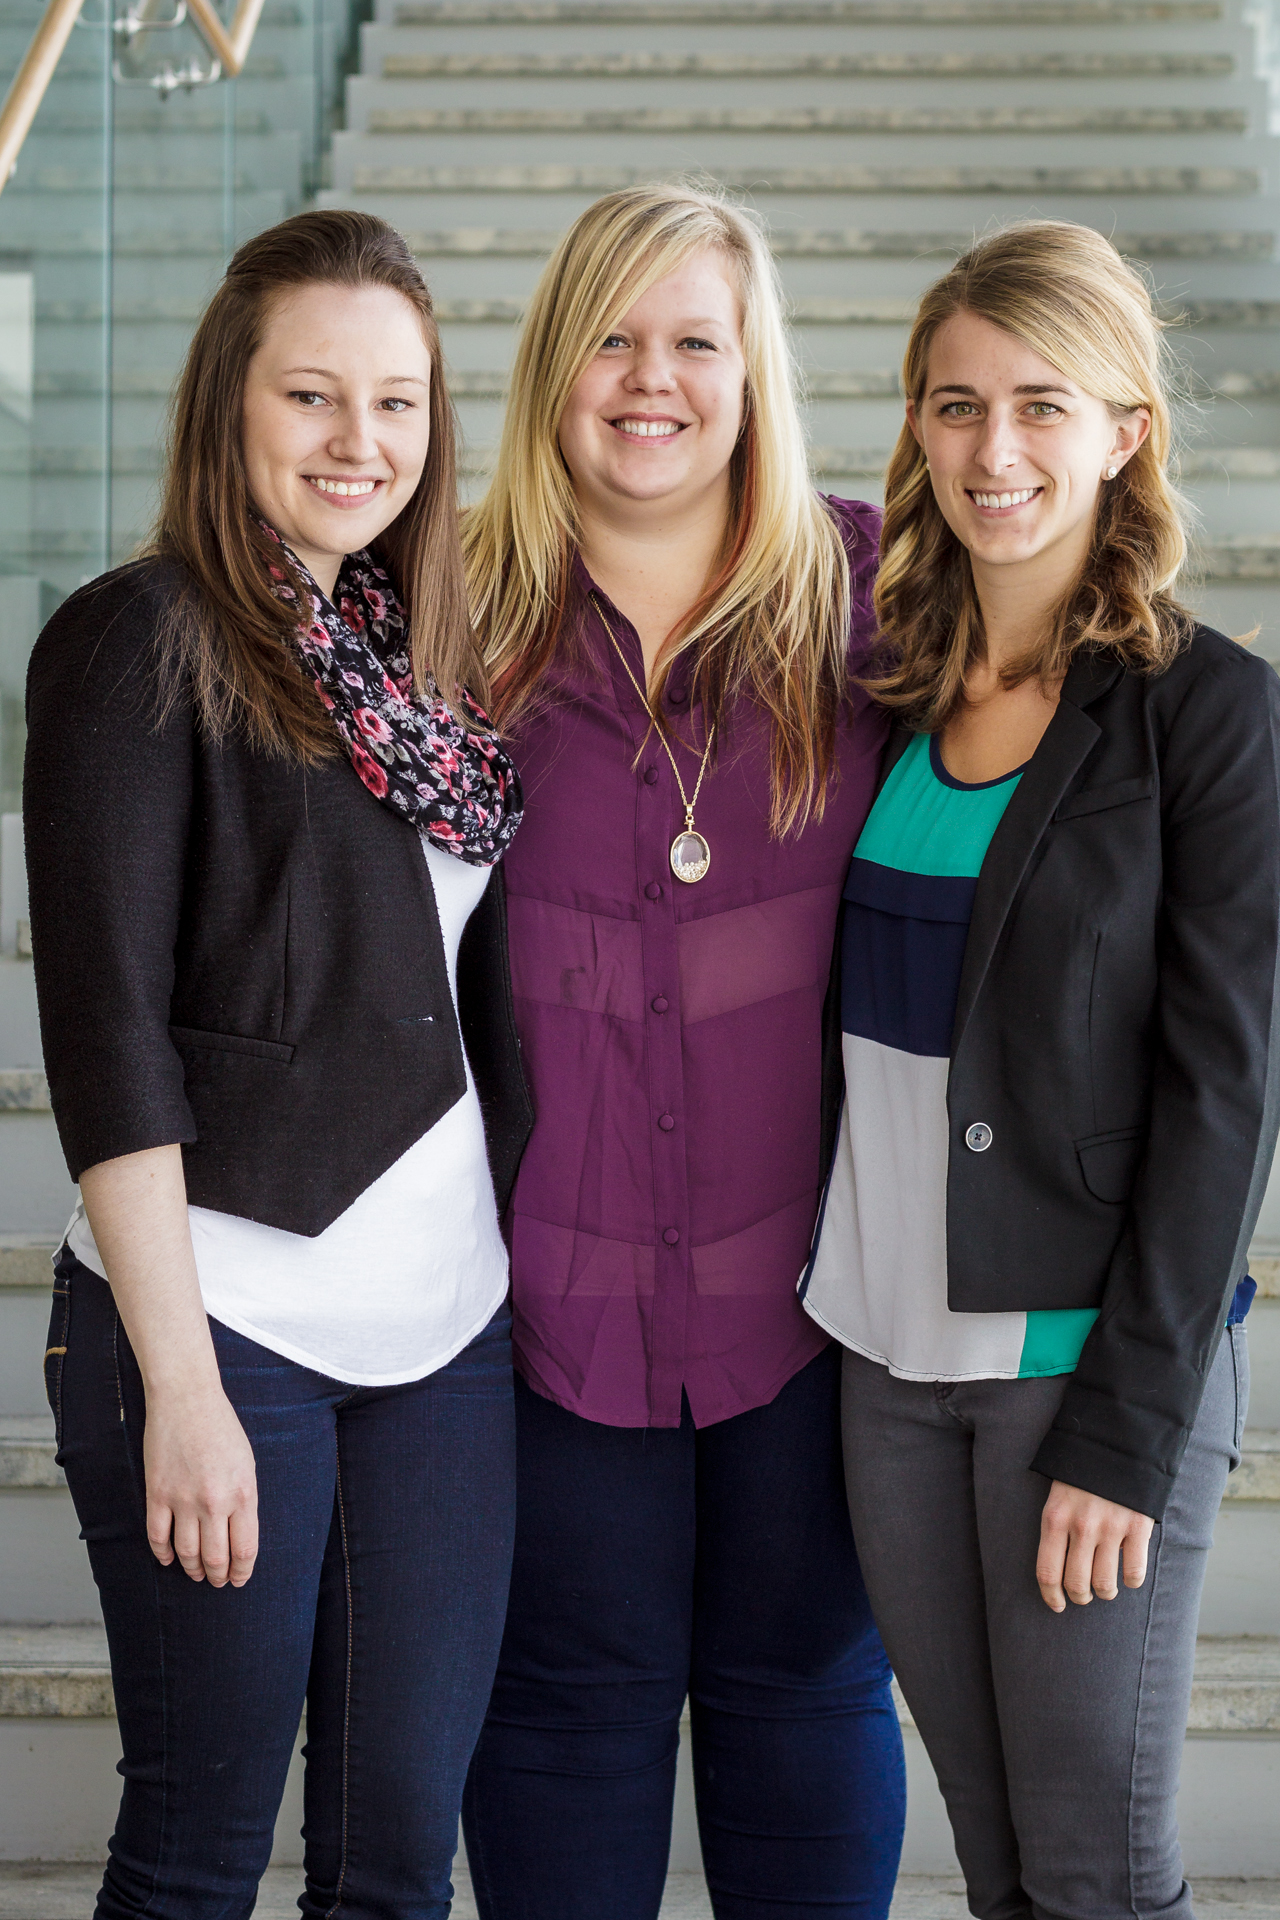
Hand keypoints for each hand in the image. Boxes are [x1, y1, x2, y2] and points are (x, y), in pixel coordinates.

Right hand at [142, 1384, 258, 1587]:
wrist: (187, 1400)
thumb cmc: (221, 1428)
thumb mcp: (246, 1463)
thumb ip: (243, 1499)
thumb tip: (238, 1533)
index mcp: (243, 1493)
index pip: (245, 1548)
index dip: (242, 1570)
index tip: (239, 1579)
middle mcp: (214, 1502)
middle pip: (216, 1557)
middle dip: (218, 1576)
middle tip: (218, 1581)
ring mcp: (183, 1500)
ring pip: (187, 1553)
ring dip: (192, 1569)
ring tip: (196, 1573)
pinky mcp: (157, 1494)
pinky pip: (158, 1537)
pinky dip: (164, 1554)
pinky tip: (169, 1558)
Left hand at [1036, 1480, 1153, 1611]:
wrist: (1117, 1444)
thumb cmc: (1082, 1474)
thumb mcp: (1058, 1496)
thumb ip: (1057, 1528)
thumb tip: (1059, 1570)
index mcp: (1055, 1518)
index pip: (1047, 1572)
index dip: (1051, 1596)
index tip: (1057, 1605)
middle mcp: (1081, 1526)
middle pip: (1077, 1584)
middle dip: (1080, 1596)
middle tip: (1084, 1594)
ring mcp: (1110, 1528)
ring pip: (1105, 1585)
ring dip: (1105, 1593)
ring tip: (1106, 1588)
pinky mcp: (1137, 1527)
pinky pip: (1134, 1573)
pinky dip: (1131, 1581)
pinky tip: (1128, 1575)